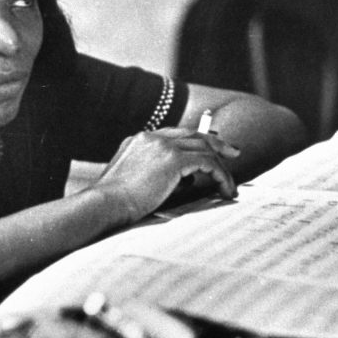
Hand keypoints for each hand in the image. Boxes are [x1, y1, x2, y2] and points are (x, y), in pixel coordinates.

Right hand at [90, 127, 238, 223]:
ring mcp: (162, 145)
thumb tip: (180, 181)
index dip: (196, 140)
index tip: (210, 148)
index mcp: (140, 140)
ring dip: (220, 167)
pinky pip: (208, 163)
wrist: (105, 203)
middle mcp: (152, 137)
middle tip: (233, 152)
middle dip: (216, 142)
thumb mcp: (130, 180)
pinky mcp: (173, 159)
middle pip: (194, 134)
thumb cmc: (113, 202)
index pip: (175, 134)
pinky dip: (220, 175)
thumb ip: (152, 174)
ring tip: (229, 185)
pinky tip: (225, 190)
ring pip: (204, 148)